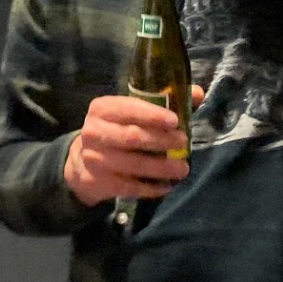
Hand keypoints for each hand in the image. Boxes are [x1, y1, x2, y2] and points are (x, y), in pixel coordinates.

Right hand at [62, 86, 203, 205]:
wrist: (84, 161)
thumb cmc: (117, 130)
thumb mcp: (133, 112)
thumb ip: (165, 102)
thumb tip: (198, 93)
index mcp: (103, 108)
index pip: (128, 108)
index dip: (152, 115)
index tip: (175, 121)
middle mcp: (94, 131)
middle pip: (131, 137)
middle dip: (161, 141)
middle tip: (184, 143)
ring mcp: (94, 158)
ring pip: (132, 164)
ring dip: (161, 167)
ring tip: (182, 168)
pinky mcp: (98, 181)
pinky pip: (129, 186)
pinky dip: (150, 187)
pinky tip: (166, 186)